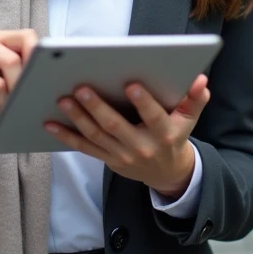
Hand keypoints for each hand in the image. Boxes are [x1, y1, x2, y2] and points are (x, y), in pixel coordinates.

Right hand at [0, 29, 38, 140]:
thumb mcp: (8, 78)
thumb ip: (23, 69)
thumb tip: (45, 75)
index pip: (26, 37)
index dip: (37, 58)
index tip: (41, 78)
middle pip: (12, 61)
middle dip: (18, 88)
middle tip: (18, 103)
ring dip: (2, 105)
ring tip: (0, 110)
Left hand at [45, 75, 210, 197]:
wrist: (167, 173)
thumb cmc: (176, 136)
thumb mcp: (189, 119)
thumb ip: (195, 99)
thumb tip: (201, 80)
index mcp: (164, 134)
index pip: (154, 117)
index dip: (143, 103)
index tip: (130, 84)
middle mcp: (141, 147)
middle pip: (116, 127)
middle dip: (98, 107)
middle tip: (81, 88)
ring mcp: (122, 156)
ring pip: (96, 136)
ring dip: (78, 118)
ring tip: (63, 99)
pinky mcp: (107, 160)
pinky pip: (84, 148)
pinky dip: (66, 136)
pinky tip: (50, 123)